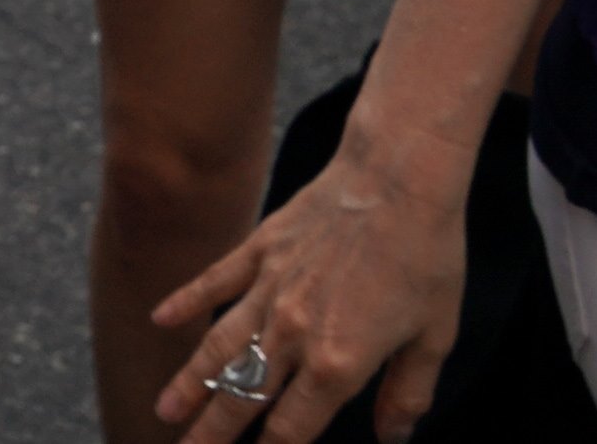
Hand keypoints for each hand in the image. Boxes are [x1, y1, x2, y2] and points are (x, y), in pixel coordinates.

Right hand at [154, 134, 476, 442]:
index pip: (292, 428)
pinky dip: (185, 302)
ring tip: (163, 412)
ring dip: (189, 384)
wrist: (397, 179)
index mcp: (338, 361)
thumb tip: (393, 436)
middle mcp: (293, 331)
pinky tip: (161, 320)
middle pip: (241, 397)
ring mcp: (269, 288)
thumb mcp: (435, 338)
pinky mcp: (259, 249)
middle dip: (211, 434)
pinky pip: (214, 282)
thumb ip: (408, 393)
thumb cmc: (426, 258)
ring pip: (219, 348)